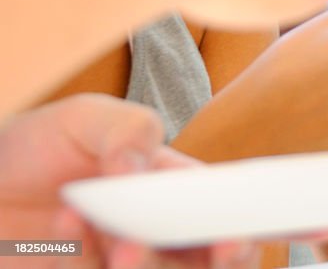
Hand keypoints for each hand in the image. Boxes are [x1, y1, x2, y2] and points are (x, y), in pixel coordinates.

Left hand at [0, 94, 258, 268]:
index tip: (239, 238)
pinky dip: (85, 260)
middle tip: (224, 251)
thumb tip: (142, 170)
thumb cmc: (33, 146)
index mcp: (173, 187)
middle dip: (227, 259)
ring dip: (150, 264)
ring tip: (122, 246)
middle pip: (208, 259)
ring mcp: (117, 265)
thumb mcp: (81, 117)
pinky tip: (65, 227)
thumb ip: (127, 128)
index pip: (227, 209)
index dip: (251, 227)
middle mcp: (154, 234)